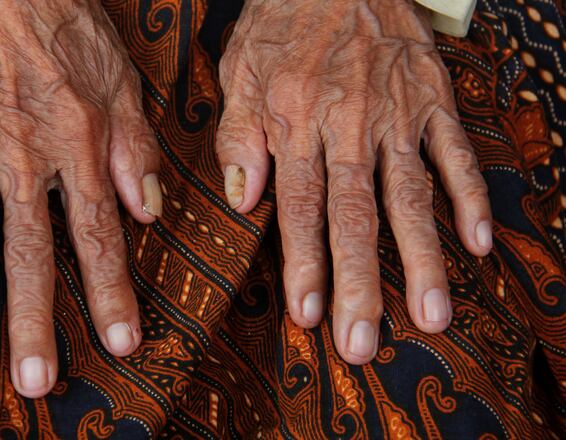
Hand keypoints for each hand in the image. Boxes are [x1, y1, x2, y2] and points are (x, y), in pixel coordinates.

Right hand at [0, 0, 162, 396]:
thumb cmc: (63, 24)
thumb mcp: (119, 80)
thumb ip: (133, 147)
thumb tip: (148, 209)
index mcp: (76, 148)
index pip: (97, 236)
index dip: (110, 292)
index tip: (118, 343)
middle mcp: (23, 159)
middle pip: (28, 252)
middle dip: (33, 319)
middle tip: (32, 380)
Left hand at [217, 0, 491, 363]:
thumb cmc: (282, 24)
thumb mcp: (240, 72)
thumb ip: (239, 137)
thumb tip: (245, 200)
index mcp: (296, 123)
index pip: (300, 208)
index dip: (304, 265)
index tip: (308, 316)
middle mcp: (348, 126)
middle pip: (355, 216)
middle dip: (360, 283)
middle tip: (365, 341)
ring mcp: (397, 115)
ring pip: (410, 195)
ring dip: (421, 257)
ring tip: (433, 313)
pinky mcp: (432, 99)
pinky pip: (454, 151)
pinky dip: (468, 196)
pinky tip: (477, 242)